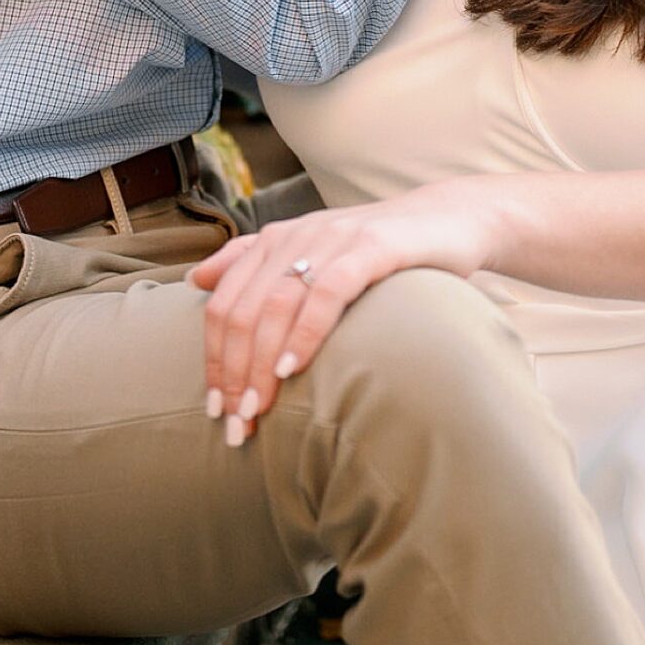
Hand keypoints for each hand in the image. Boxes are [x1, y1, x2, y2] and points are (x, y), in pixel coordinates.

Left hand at [187, 183, 496, 443]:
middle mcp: (294, 236)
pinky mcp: (370, 247)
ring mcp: (331, 240)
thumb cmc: (375, 250)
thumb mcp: (311, 253)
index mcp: (273, 241)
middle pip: (243, 313)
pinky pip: (327, 292)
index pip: (223, 306)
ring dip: (261, 364)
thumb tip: (195, 280)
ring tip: (259, 409)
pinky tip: (294, 368)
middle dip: (234, 374)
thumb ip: (252, 262)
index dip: (213, 361)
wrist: (448, 219)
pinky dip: (305, 333)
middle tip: (237, 425)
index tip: (216, 411)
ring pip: (276, 306)